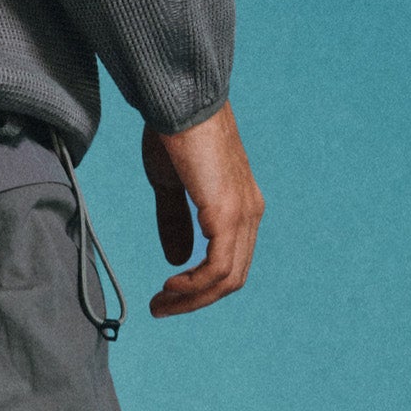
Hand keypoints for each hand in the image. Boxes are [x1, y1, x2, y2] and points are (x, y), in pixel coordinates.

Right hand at [141, 103, 264, 317]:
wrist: (178, 101)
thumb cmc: (173, 133)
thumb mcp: (170, 186)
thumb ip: (175, 222)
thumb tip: (176, 260)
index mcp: (239, 204)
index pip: (229, 260)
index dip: (199, 284)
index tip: (166, 293)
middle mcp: (249, 211)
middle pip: (231, 277)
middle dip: (195, 299)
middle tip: (160, 309)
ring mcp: (242, 214)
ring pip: (227, 278)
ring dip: (192, 298)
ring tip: (161, 304)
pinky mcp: (228, 214)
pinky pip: (218, 268)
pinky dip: (195, 285)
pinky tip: (171, 286)